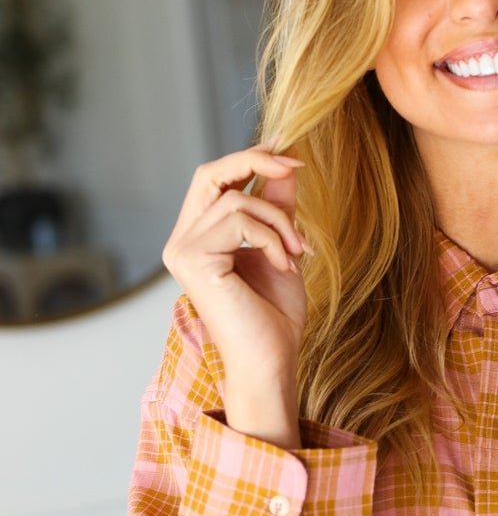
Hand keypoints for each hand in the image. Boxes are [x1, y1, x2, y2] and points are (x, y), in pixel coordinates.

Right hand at [161, 143, 310, 389]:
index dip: (248, 159)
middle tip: (295, 164)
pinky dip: (271, 238)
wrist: (272, 363)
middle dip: (254, 161)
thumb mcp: (281, 248)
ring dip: (278, 221)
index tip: (287, 153)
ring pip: (234, 200)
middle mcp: (181, 241)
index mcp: (197, 238)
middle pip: (209, 174)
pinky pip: (239, 221)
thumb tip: (284, 163)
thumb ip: (276, 207)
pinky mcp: (192, 259)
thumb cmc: (274, 318)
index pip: (213, 180)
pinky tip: (284, 265)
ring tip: (298, 251)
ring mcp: (182, 250)